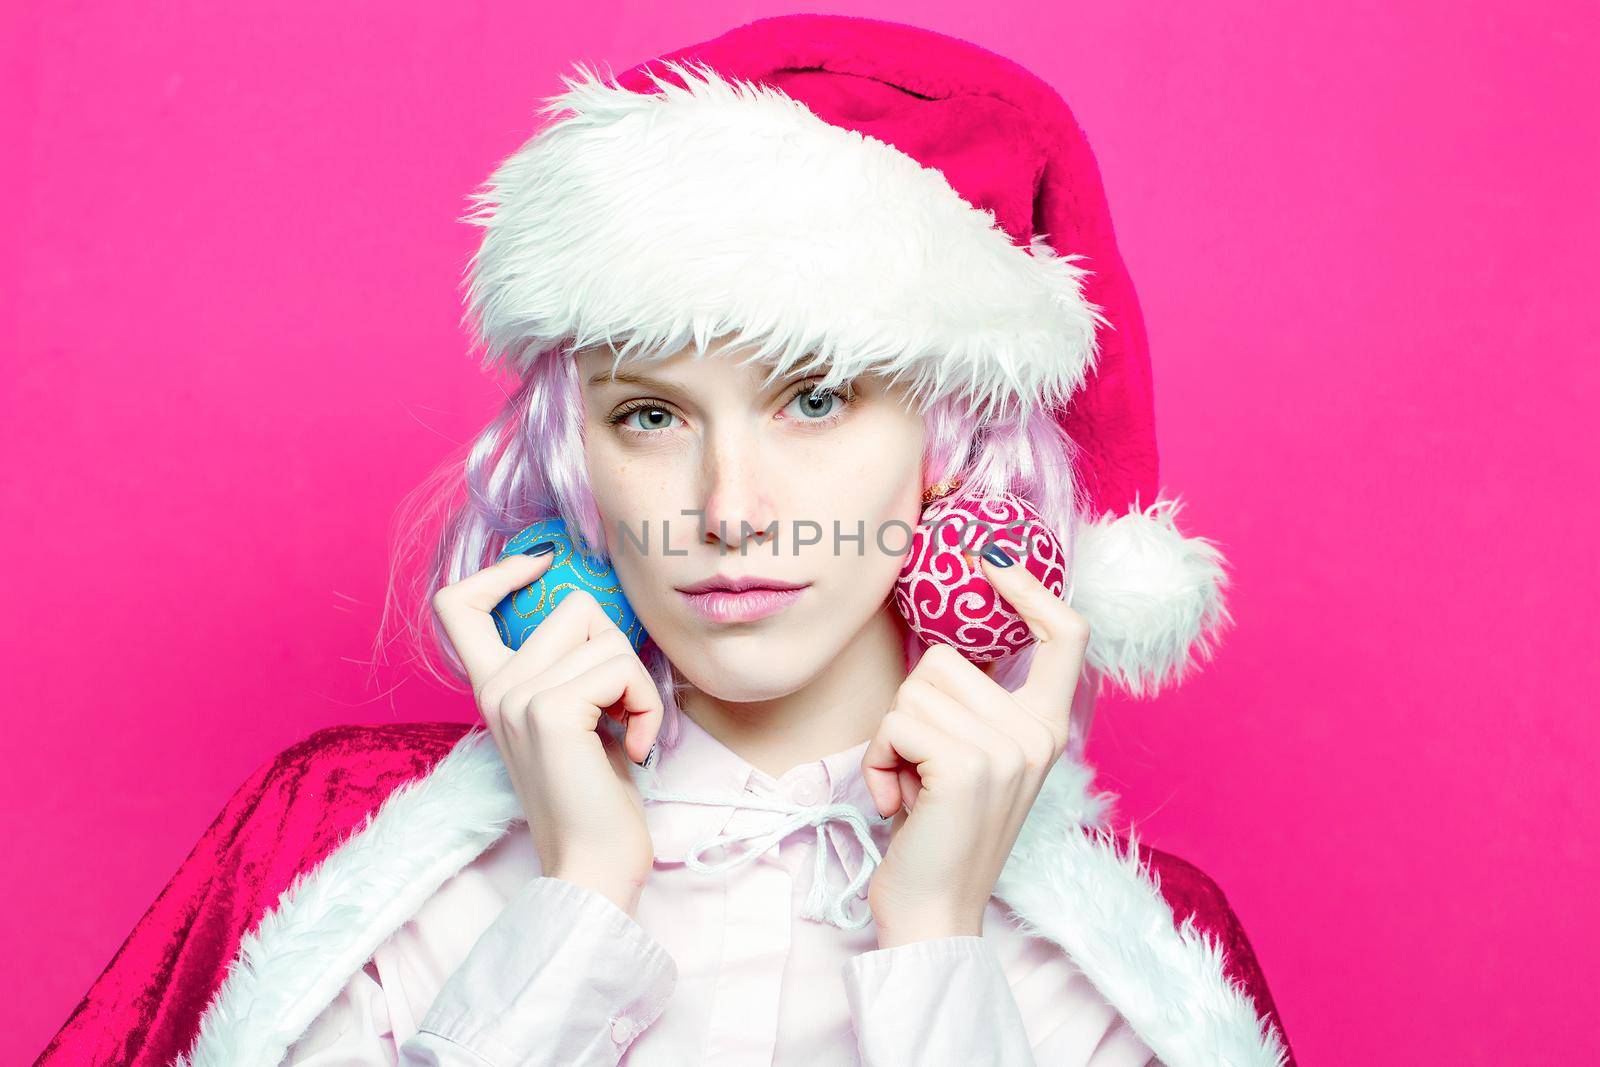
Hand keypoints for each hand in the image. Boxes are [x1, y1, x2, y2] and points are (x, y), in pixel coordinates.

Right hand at [431, 549, 665, 915]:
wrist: (593, 868)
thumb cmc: (597, 797)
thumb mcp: (574, 718)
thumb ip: (569, 667)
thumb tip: (601, 612)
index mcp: (492, 686)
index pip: (457, 603)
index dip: (499, 571)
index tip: (543, 568)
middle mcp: (495, 687)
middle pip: (573, 604)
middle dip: (618, 647)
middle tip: (620, 707)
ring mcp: (517, 697)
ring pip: (606, 635)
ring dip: (637, 683)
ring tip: (628, 730)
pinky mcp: (550, 712)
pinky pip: (621, 669)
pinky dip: (647, 705)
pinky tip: (637, 747)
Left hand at [861, 543, 1088, 947]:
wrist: (935, 913)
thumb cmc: (939, 832)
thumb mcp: (975, 758)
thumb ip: (979, 705)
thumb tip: (948, 643)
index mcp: (1049, 727)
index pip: (1067, 634)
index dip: (1031, 588)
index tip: (990, 564)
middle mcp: (1039, 733)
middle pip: (948, 658)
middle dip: (913, 707)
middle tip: (924, 768)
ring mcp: (1008, 748)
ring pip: (915, 687)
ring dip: (892, 736)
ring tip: (913, 786)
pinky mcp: (967, 765)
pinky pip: (896, 721)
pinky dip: (879, 759)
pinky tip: (898, 802)